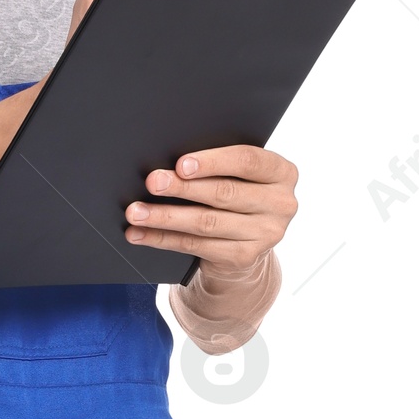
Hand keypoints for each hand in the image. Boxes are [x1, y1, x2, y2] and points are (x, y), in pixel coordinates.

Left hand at [125, 143, 298, 288]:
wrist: (247, 242)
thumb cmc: (238, 196)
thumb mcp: (240, 176)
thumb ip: (220, 166)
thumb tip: (172, 165)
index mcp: (282, 172)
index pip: (248, 161)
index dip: (212, 162)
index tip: (181, 164)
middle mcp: (281, 204)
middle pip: (224, 193)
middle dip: (182, 188)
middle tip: (153, 183)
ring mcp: (265, 234)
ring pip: (206, 222)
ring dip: (166, 217)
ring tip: (137, 212)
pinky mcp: (244, 257)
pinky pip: (196, 245)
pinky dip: (164, 238)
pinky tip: (142, 234)